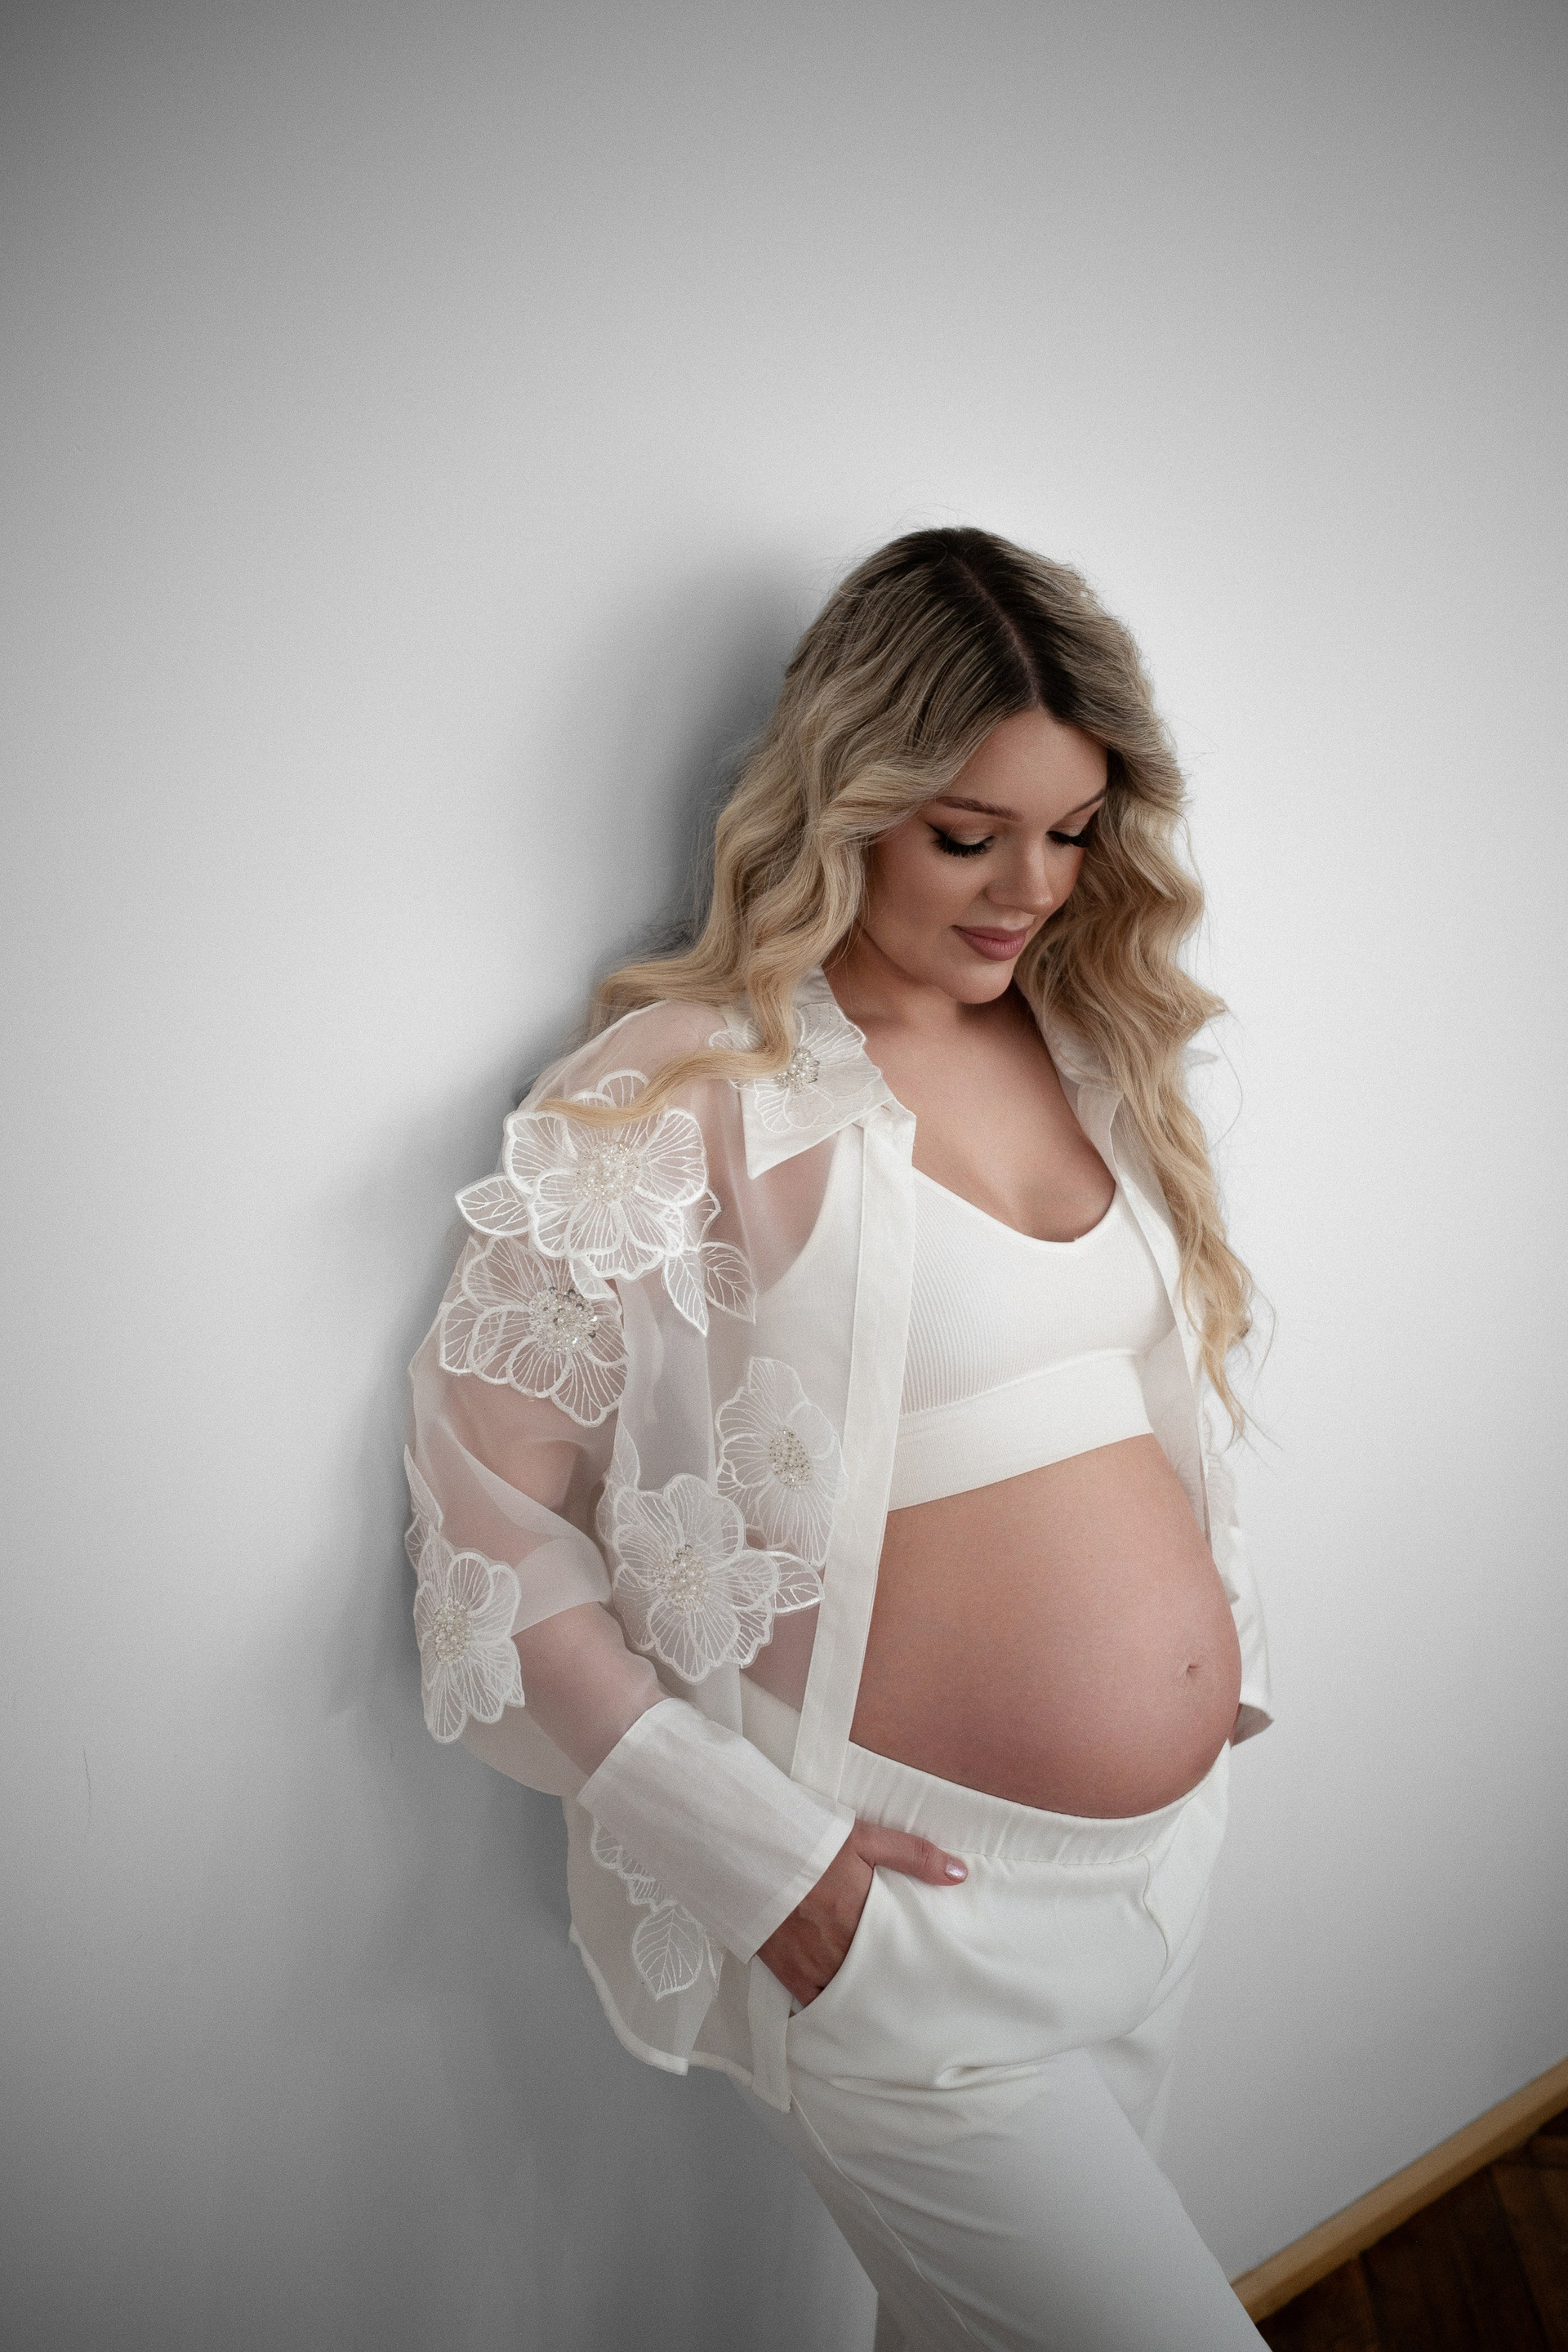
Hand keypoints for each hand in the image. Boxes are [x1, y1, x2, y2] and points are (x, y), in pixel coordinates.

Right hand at [756, 1819, 966, 2005]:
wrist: (747, 1847)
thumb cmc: (808, 1840)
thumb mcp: (865, 1837)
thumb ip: (914, 1856)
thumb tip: (960, 1874)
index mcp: (862, 1916)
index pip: (901, 1952)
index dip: (916, 1964)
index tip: (933, 1974)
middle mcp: (839, 1948)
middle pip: (875, 1979)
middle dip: (893, 1986)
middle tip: (913, 1997)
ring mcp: (811, 1964)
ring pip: (847, 1996)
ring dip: (863, 1999)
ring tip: (882, 2006)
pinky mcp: (785, 1970)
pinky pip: (812, 2002)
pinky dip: (828, 2007)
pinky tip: (842, 2011)